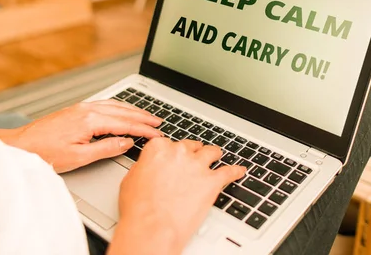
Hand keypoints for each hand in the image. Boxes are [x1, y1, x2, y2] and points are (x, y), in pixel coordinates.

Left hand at [0, 100, 161, 172]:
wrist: (20, 145)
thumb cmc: (44, 153)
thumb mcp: (79, 157)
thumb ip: (107, 148)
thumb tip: (127, 143)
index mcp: (90, 120)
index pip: (126, 124)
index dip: (144, 130)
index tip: (157, 134)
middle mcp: (87, 110)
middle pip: (123, 111)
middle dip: (143, 117)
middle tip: (159, 123)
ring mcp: (81, 107)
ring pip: (115, 105)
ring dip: (133, 110)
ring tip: (147, 116)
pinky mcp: (76, 109)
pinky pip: (105, 104)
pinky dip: (120, 107)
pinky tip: (123, 110)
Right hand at [108, 138, 245, 254]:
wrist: (152, 227)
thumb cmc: (139, 209)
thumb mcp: (131, 180)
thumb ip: (145, 166)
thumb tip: (150, 167)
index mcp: (159, 149)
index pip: (170, 143)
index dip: (174, 152)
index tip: (176, 156)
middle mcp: (179, 153)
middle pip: (192, 146)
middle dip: (193, 153)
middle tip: (194, 160)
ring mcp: (197, 166)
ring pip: (212, 152)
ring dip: (214, 155)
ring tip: (217, 157)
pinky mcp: (212, 181)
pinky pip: (229, 172)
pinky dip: (235, 171)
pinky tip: (239, 171)